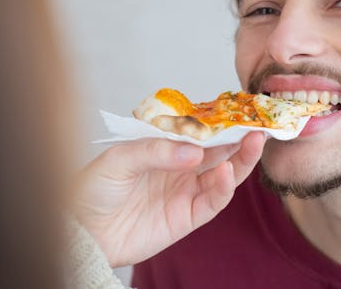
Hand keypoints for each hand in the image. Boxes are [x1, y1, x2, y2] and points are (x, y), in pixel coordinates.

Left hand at [74, 132, 264, 266]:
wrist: (82, 231)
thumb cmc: (93, 189)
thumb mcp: (119, 159)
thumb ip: (156, 151)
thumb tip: (194, 152)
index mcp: (164, 146)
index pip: (198, 130)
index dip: (220, 120)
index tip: (240, 108)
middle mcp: (179, 166)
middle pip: (218, 149)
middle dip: (240, 136)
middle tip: (258, 123)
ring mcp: (185, 191)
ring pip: (223, 174)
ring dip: (241, 159)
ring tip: (253, 142)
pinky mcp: (187, 217)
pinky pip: (213, 202)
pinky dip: (224, 188)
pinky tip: (228, 172)